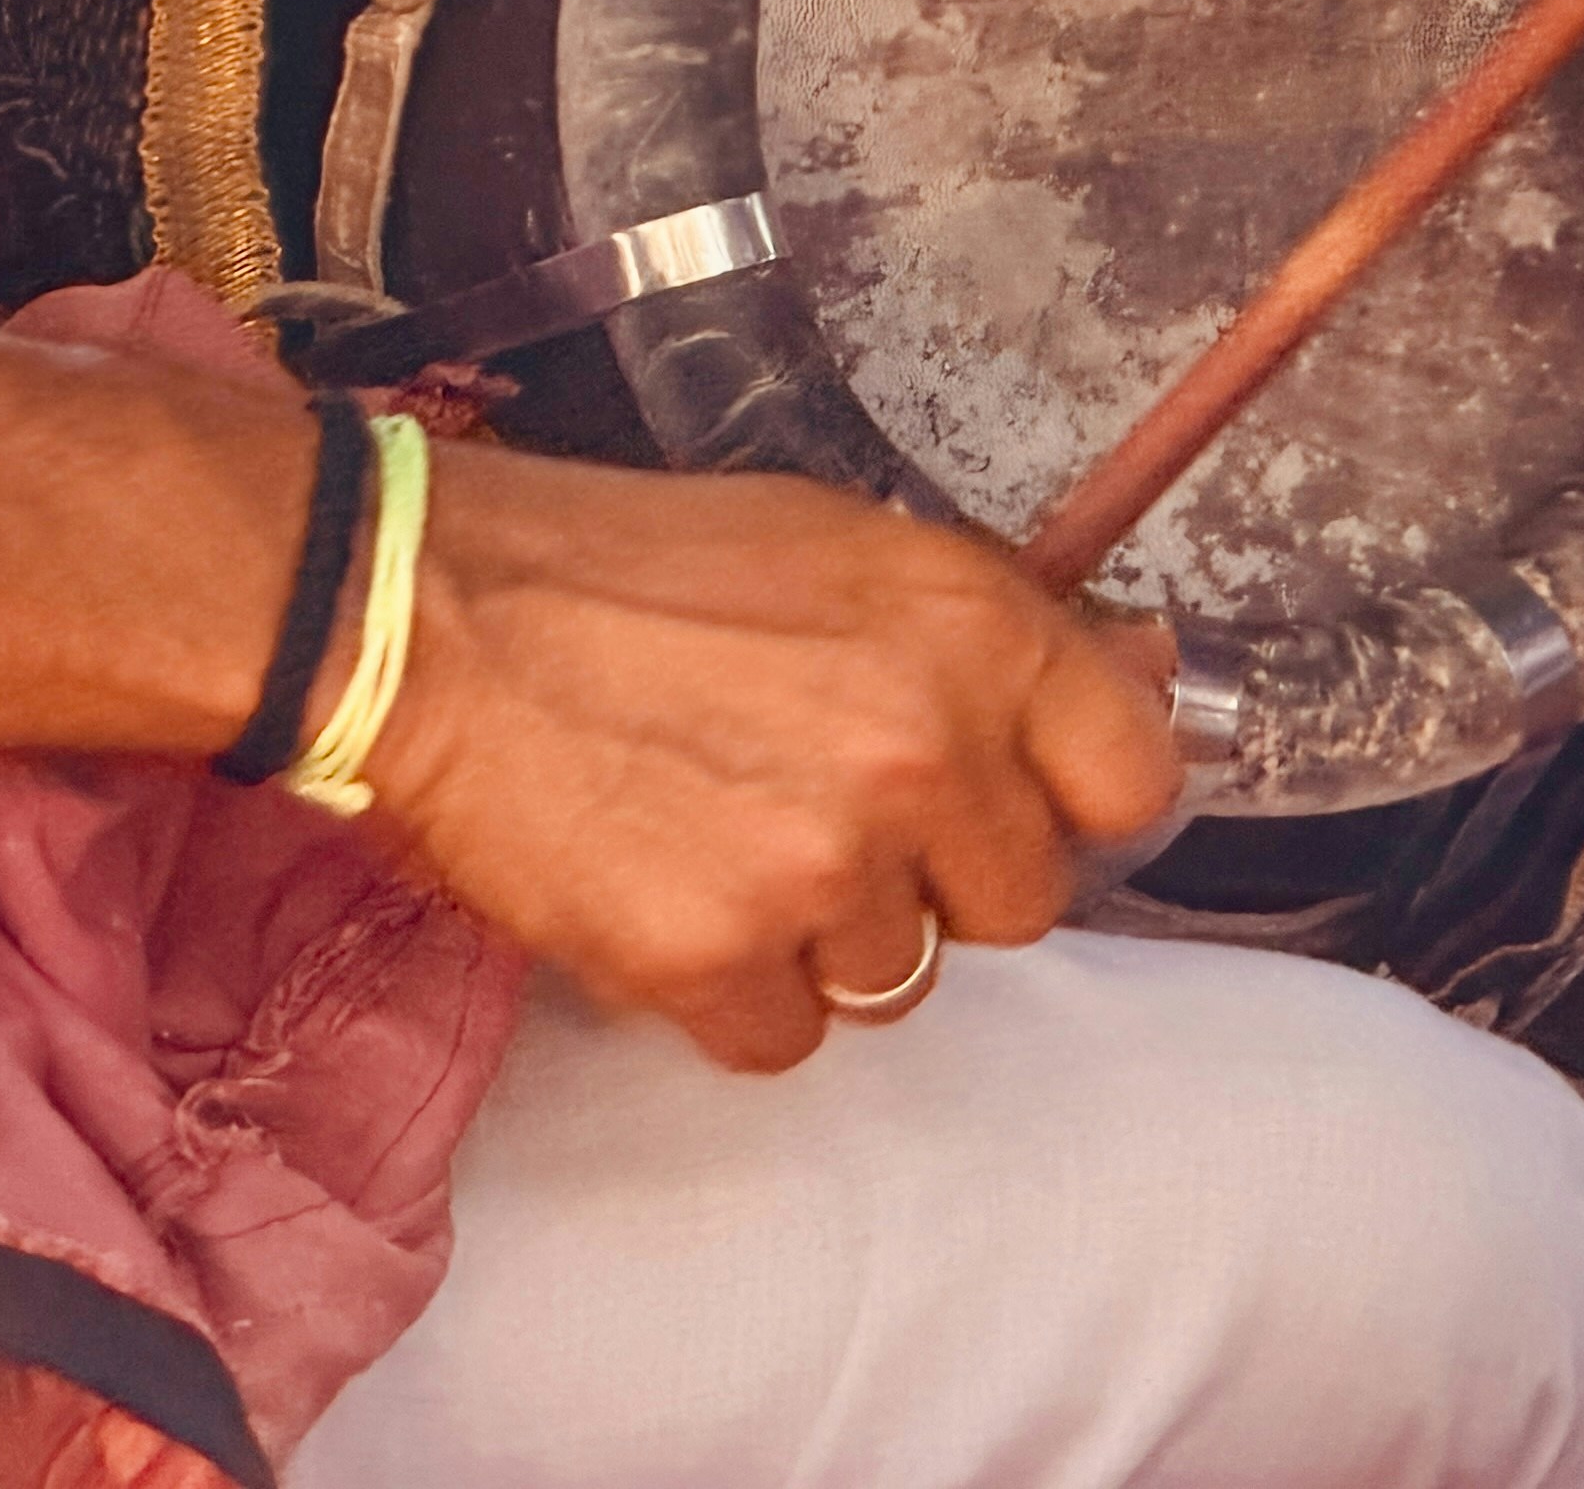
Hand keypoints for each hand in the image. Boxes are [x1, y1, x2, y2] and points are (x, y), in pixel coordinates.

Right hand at [355, 444, 1184, 1070]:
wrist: (438, 620)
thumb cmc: (645, 570)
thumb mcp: (856, 547)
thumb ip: (1004, 629)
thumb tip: (1145, 675)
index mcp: (977, 632)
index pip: (1134, 780)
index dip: (1078, 799)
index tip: (1020, 797)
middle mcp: (925, 752)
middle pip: (1021, 903)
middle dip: (945, 876)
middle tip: (839, 816)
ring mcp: (822, 866)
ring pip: (902, 978)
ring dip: (834, 938)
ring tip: (735, 846)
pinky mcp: (711, 958)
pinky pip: (787, 1037)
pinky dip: (739, 997)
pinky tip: (680, 904)